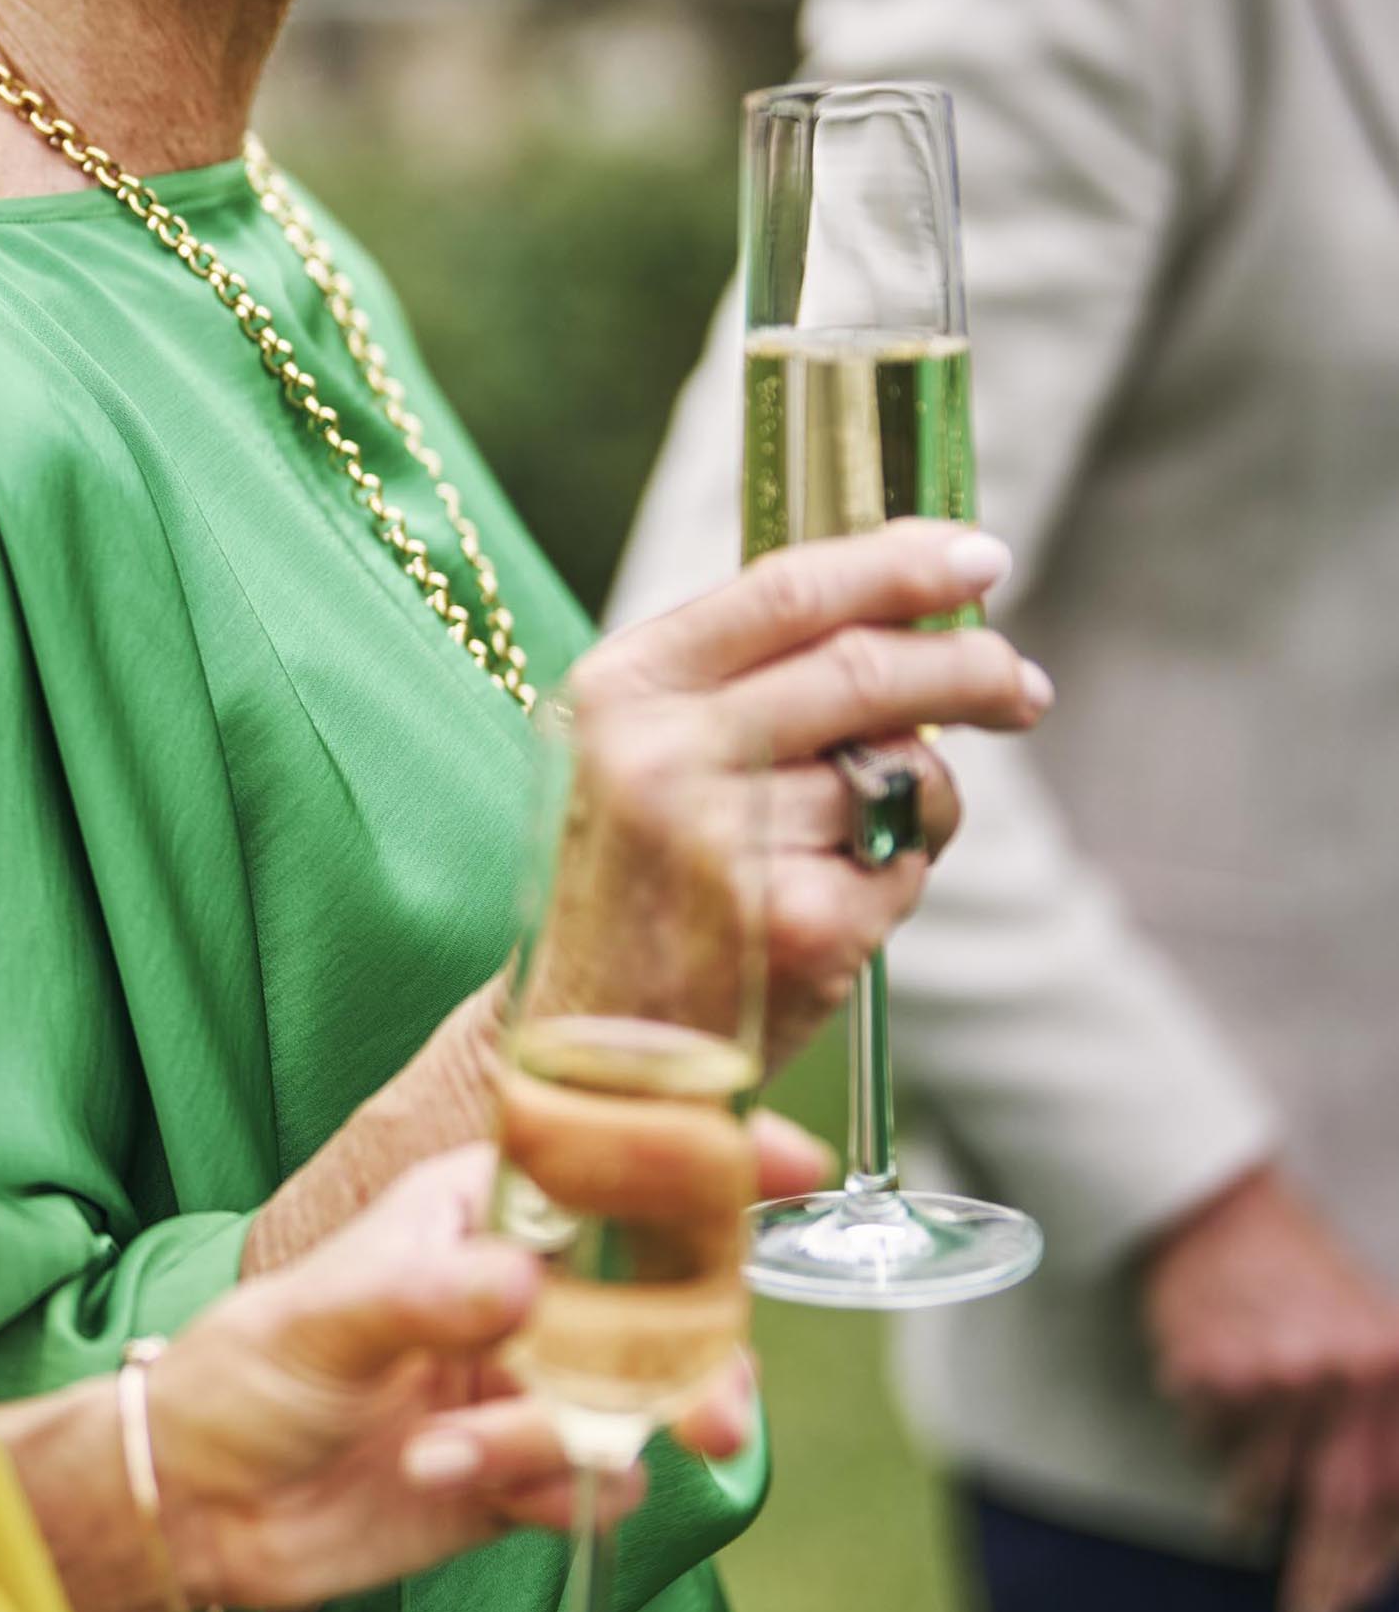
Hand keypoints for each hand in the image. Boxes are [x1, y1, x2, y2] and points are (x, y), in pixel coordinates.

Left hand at [158, 1146, 757, 1611]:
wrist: (197, 1506)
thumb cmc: (241, 1374)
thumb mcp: (322, 1318)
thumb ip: (424, 1300)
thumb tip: (525, 1288)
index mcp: (480, 1212)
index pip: (608, 1166)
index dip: (703, 1156)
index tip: (792, 1162)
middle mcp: (522, 1290)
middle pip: (662, 1297)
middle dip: (704, 1352)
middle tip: (719, 1410)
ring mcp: (527, 1382)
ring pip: (639, 1400)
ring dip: (617, 1436)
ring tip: (564, 1464)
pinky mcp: (519, 1471)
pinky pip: (587, 1481)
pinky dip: (543, 1491)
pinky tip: (459, 1484)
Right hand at [572, 523, 1051, 1066]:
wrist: (588, 1055)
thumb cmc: (635, 885)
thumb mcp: (645, 752)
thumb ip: (752, 676)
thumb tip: (918, 611)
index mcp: (621, 691)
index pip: (786, 592)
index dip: (900, 564)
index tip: (980, 557)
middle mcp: (663, 756)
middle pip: (865, 670)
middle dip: (971, 667)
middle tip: (1023, 685)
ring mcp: (729, 844)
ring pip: (902, 775)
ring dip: (923, 801)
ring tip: (864, 845)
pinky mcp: (798, 926)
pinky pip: (906, 866)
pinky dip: (896, 879)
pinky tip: (831, 913)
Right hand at [1142, 1161, 1398, 1611]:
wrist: (1218, 1211)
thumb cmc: (1300, 1281)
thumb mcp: (1367, 1343)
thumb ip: (1380, 1434)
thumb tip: (1373, 1541)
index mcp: (1397, 1364)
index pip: (1395, 1493)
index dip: (1375, 1560)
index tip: (1350, 1598)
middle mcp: (1348, 1370)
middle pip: (1339, 1506)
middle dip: (1321, 1578)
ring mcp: (1277, 1371)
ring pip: (1262, 1487)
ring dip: (1250, 1510)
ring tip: (1242, 1510)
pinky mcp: (1212, 1371)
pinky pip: (1208, 1447)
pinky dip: (1210, 1444)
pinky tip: (1212, 1403)